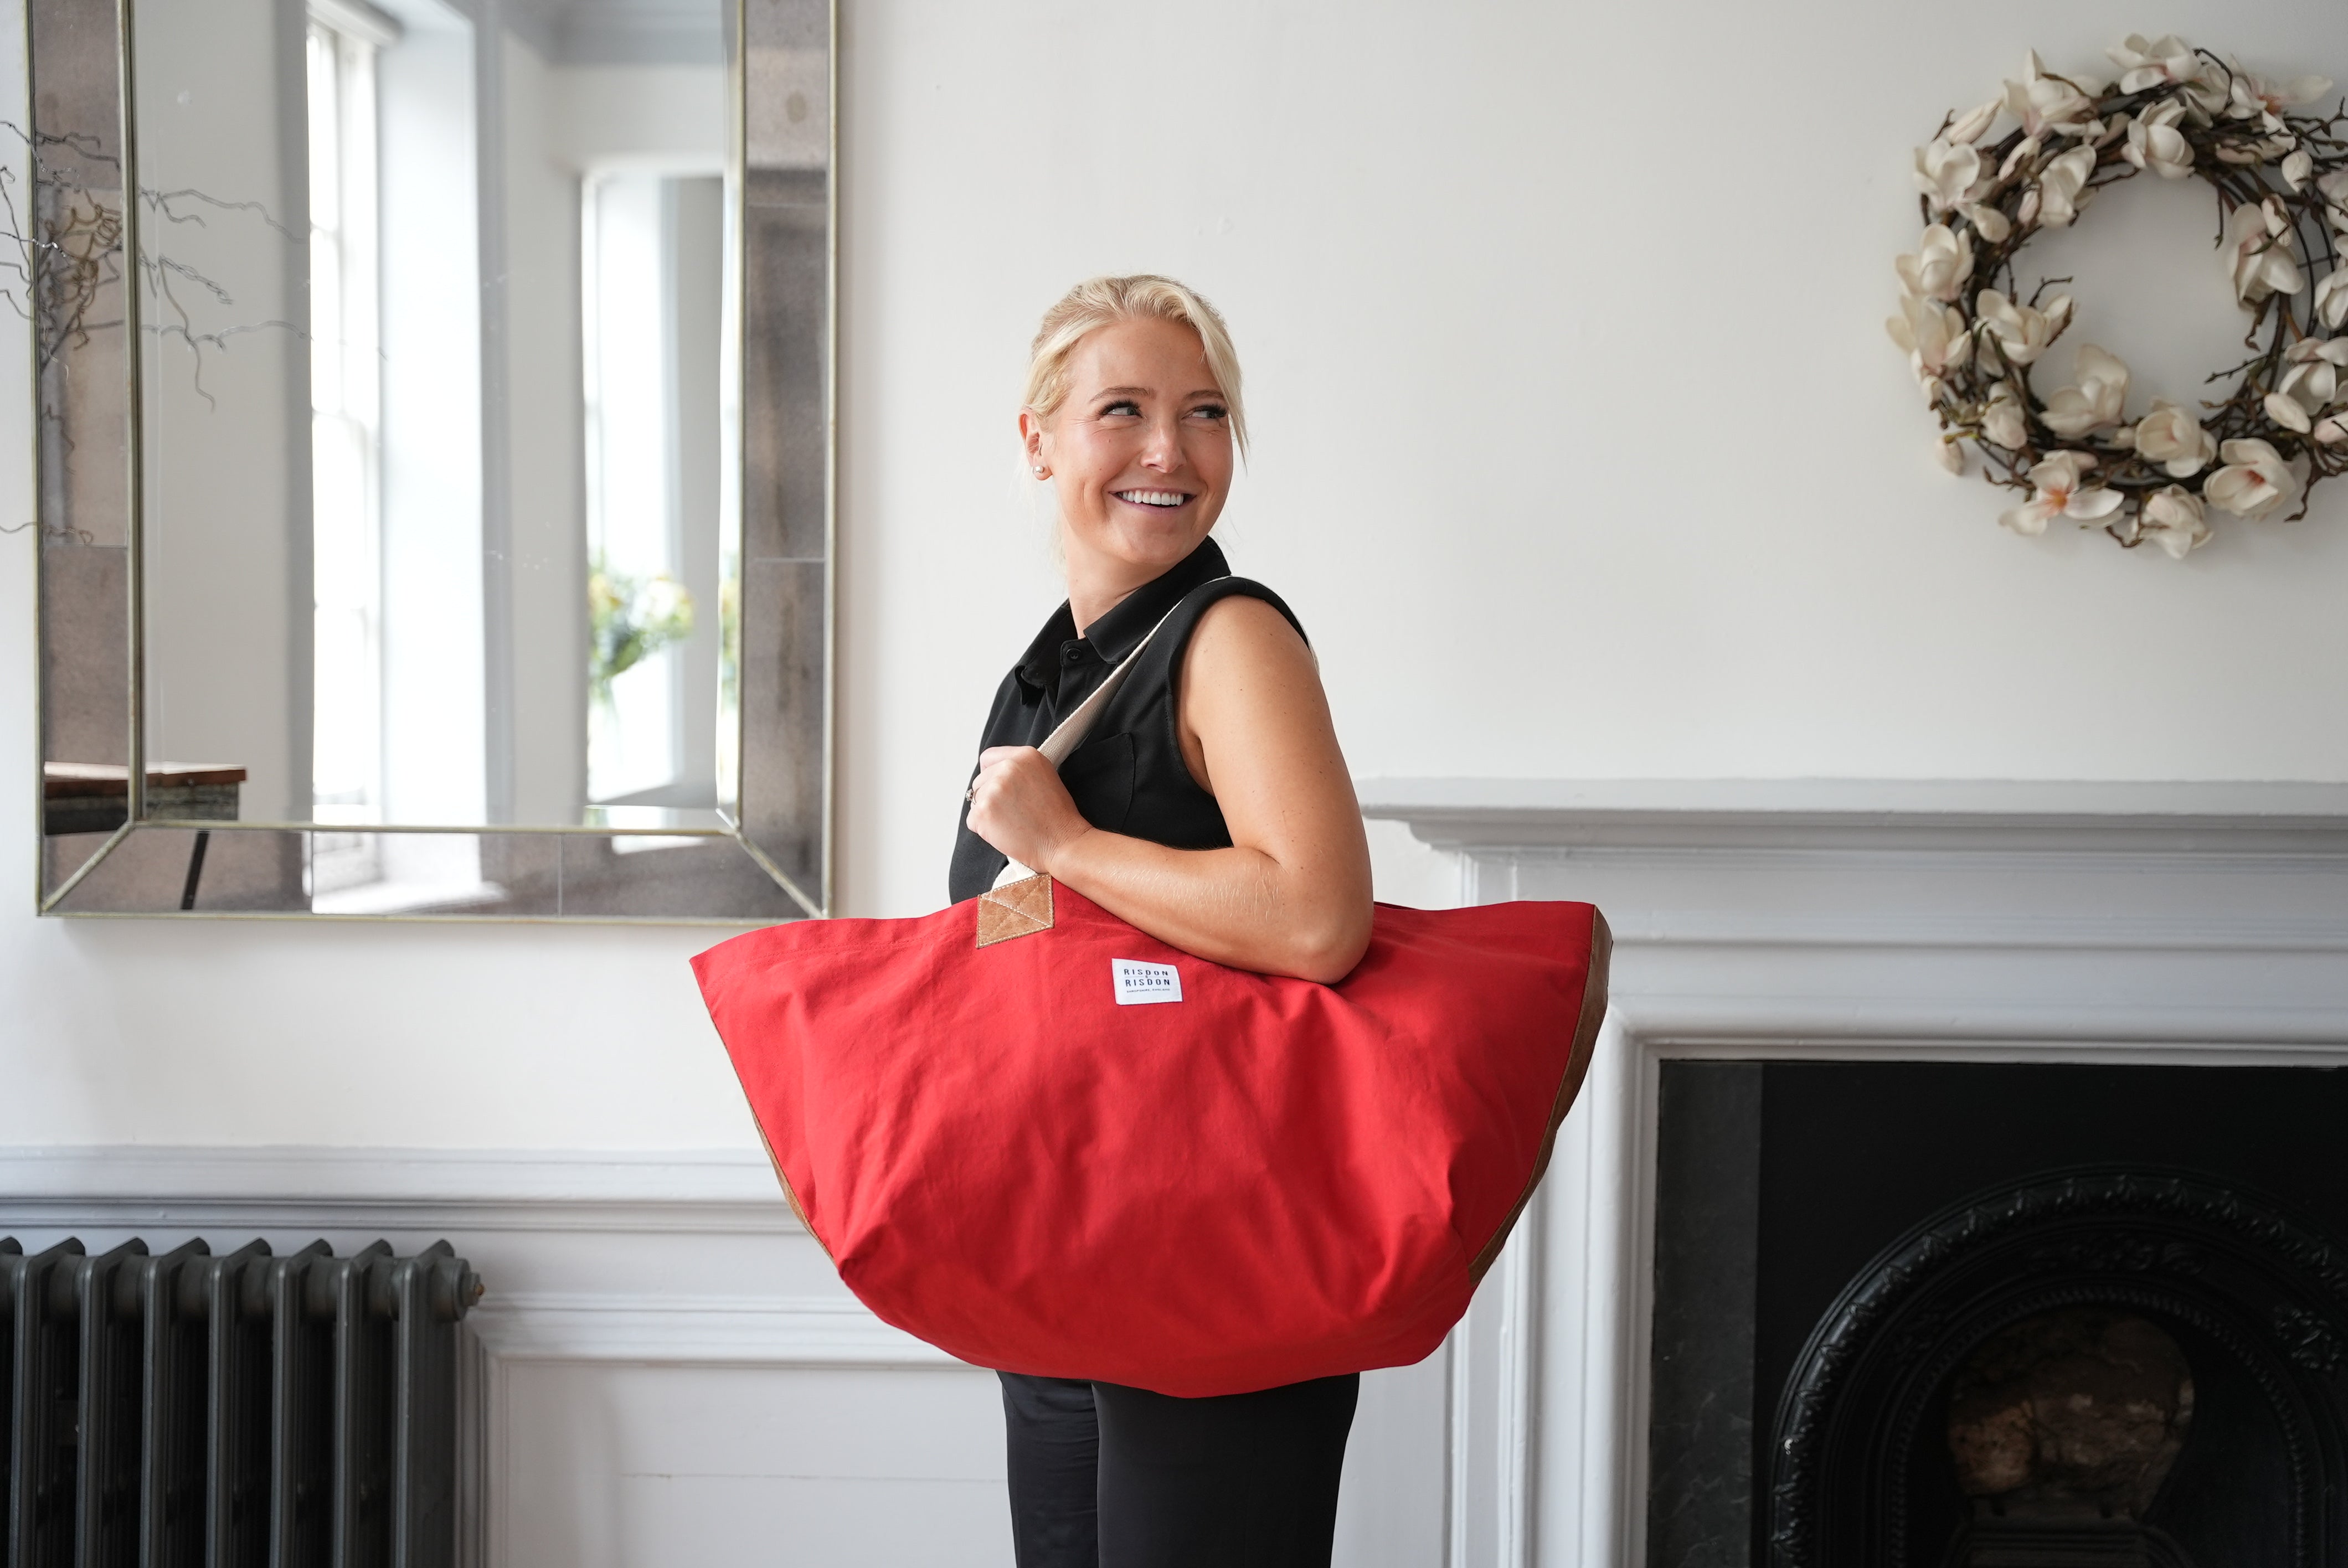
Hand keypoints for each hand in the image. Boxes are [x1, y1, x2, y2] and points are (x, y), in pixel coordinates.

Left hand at [966, 746, 1091, 874]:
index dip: (991, 774)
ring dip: (988, 814)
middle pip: (980, 781)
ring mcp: (994, 789)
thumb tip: (995, 774)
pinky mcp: (983, 811)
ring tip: (1013, 823)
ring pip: (976, 801)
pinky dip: (985, 830)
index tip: (1000, 788)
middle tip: (1014, 812)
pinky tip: (1006, 832)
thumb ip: (1019, 769)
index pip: (989, 757)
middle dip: (990, 796)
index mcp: (1025, 756)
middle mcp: (1008, 768)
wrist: (1063, 843)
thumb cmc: (1057, 817)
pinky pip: (972, 820)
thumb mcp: (1045, 777)